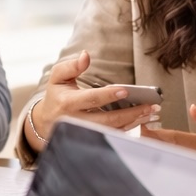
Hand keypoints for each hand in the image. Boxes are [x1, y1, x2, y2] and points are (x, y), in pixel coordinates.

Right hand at [26, 50, 159, 148]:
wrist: (45, 122)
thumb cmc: (56, 95)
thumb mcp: (57, 77)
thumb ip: (71, 66)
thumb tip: (86, 55)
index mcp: (67, 103)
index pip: (91, 99)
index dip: (108, 95)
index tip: (125, 90)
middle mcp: (76, 121)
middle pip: (106, 121)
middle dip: (130, 113)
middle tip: (149, 106)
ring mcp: (84, 134)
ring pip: (111, 131)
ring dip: (133, 122)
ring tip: (150, 113)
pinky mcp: (90, 140)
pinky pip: (111, 136)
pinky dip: (128, 130)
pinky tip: (141, 120)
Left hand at [140, 104, 195, 175]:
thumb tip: (193, 108)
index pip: (177, 140)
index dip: (157, 136)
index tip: (142, 129)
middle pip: (170, 154)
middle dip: (151, 146)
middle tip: (132, 138)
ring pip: (174, 163)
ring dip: (157, 155)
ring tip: (139, 147)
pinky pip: (182, 170)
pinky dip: (168, 164)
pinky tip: (156, 159)